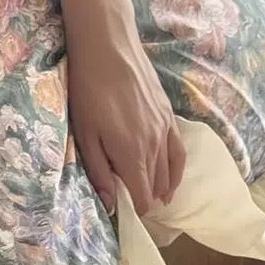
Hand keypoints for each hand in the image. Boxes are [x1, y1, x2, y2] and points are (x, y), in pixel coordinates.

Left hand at [66, 6, 185, 219]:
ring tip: (157, 201)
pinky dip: (177, 168)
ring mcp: (165, 128)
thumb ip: (99, 172)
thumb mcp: (85, 135)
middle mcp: (154, 144)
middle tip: (138, 208)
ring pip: (170, 170)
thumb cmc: (89, 91)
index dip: (137, 210)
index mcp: (131, 154)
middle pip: (157, 185)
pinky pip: (179, 150)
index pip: (142, 195)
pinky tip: (172, 178)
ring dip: (164, 187)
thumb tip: (110, 204)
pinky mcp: (168, 114)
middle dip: (149, 200)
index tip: (128, 216)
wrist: (109, 47)